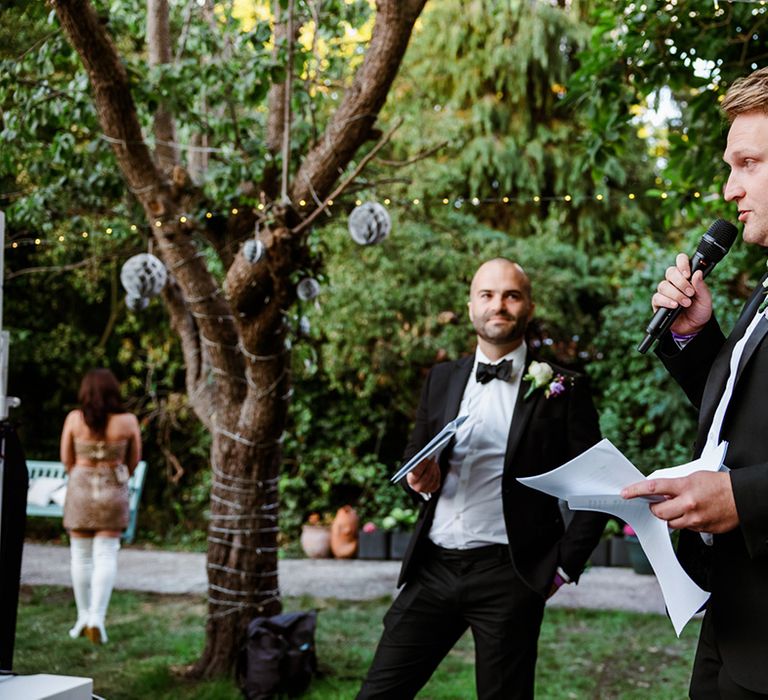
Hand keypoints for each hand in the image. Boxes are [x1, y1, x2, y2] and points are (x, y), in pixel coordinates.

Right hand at [406, 457, 440, 493]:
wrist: (417, 479)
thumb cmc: (415, 469)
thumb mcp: (413, 465)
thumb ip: (417, 462)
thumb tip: (424, 456)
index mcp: (411, 481)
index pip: (416, 474)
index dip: (422, 465)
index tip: (426, 458)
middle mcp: (417, 487)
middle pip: (426, 476)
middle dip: (430, 466)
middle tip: (433, 457)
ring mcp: (426, 489)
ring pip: (433, 478)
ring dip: (434, 468)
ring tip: (434, 461)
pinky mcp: (433, 489)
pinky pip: (437, 481)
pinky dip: (437, 473)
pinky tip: (436, 467)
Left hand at [621, 471, 738, 533]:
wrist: (742, 497)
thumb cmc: (718, 484)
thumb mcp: (693, 477)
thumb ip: (675, 485)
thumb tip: (658, 491)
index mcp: (684, 487)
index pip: (653, 487)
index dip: (636, 490)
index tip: (625, 493)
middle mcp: (688, 504)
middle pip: (658, 512)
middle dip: (655, 508)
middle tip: (657, 504)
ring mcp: (695, 519)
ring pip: (670, 523)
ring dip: (669, 517)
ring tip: (678, 508)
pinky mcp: (702, 530)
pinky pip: (685, 529)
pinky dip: (684, 522)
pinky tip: (692, 514)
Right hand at [651, 253, 712, 335]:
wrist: (694, 327)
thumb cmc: (700, 311)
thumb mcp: (706, 299)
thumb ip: (702, 286)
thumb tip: (697, 273)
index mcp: (686, 277)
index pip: (680, 261)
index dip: (682, 263)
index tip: (688, 274)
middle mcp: (674, 282)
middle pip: (670, 272)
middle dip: (681, 282)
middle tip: (690, 293)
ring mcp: (665, 292)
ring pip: (663, 285)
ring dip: (676, 294)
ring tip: (686, 303)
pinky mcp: (658, 303)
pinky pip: (658, 298)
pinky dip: (667, 301)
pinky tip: (675, 306)